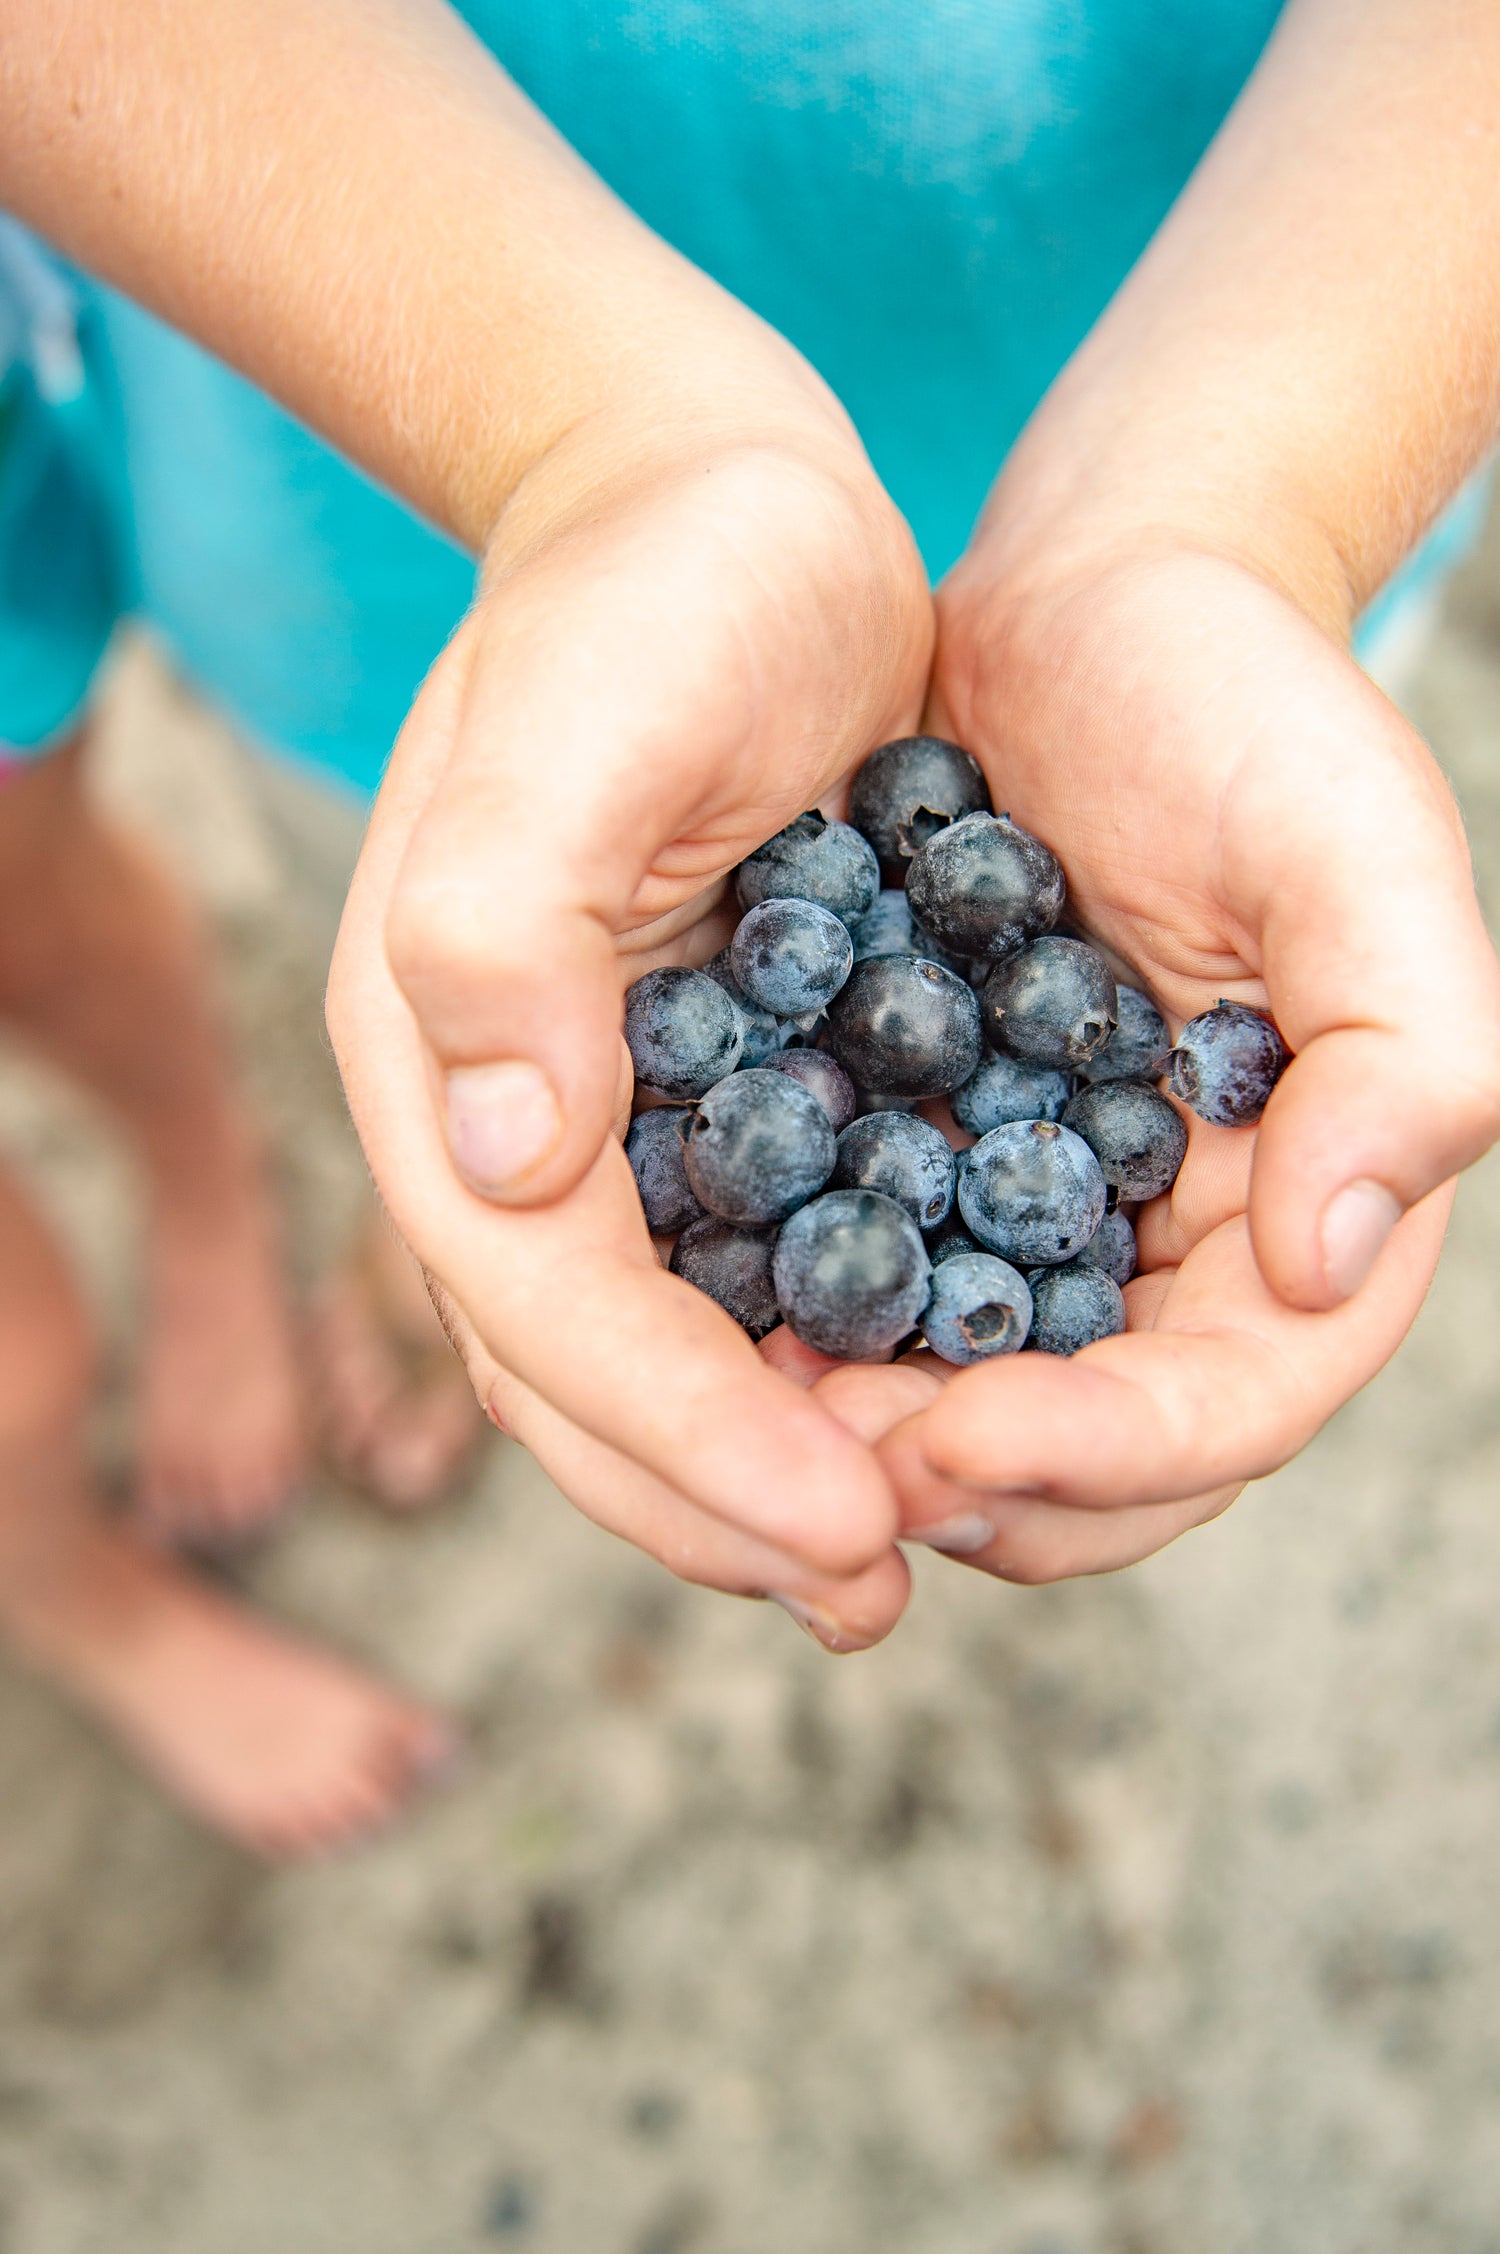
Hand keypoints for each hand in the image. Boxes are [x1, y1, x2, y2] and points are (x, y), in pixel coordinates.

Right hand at [327, 411, 931, 1645]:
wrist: (715, 511)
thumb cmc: (647, 588)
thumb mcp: (575, 725)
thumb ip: (500, 929)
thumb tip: (495, 1160)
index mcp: (441, 1065)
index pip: (549, 1308)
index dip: (682, 1432)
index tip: (834, 1515)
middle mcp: (508, 1124)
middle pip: (591, 1377)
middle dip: (724, 1501)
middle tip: (871, 1590)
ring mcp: (605, 1123)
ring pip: (668, 1354)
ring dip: (774, 1472)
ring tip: (900, 1553)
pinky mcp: (709, 1097)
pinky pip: (751, 1274)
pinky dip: (821, 1367)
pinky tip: (921, 1411)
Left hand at [835, 536, 1499, 1581]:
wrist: (1090, 611)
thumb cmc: (1244, 705)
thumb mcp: (1356, 846)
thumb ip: (1406, 1052)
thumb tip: (1331, 1265)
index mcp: (1308, 1204)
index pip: (1234, 1400)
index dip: (1107, 1455)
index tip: (956, 1442)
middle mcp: (1184, 1243)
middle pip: (1100, 1454)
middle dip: (971, 1486)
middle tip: (826, 1472)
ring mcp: (1054, 1214)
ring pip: (976, 1403)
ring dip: (870, 1443)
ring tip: (750, 1421)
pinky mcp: (935, 1158)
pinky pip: (876, 1286)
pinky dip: (804, 1331)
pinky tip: (711, 1321)